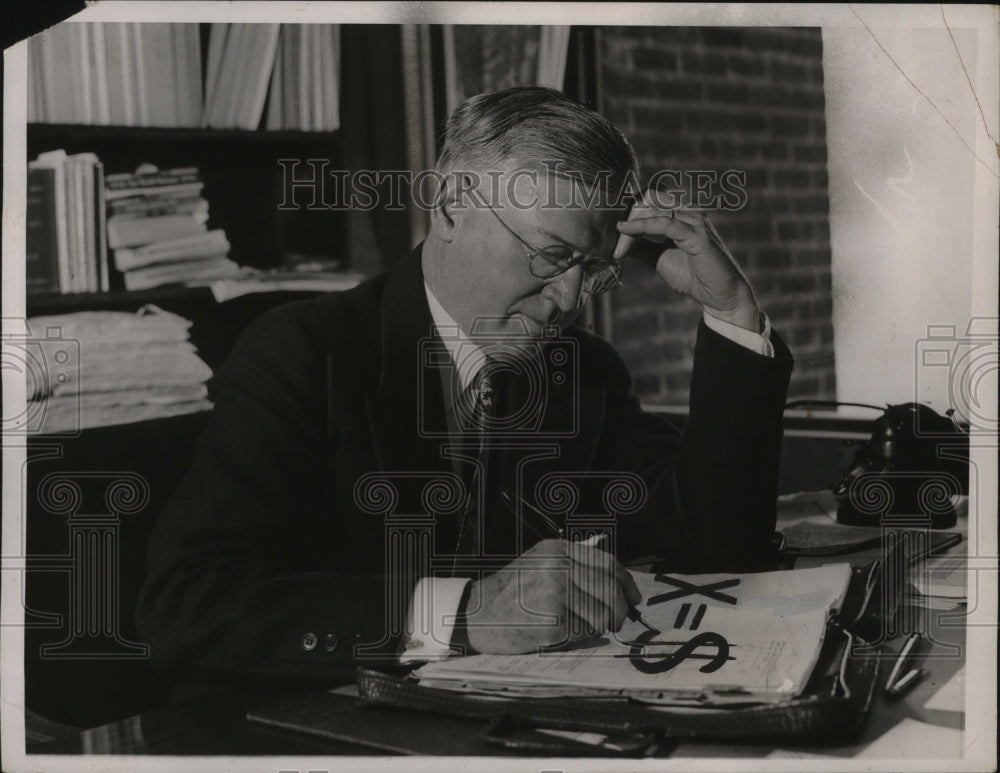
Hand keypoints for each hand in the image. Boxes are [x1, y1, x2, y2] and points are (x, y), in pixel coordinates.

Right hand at [462, 539, 641, 653]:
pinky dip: (578, 636)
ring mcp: (554, 594)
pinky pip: (583, 632)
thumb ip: (572, 565)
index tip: (634, 596)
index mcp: (556, 550)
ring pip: (601, 614)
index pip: (606, 563)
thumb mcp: (538, 563)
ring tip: (578, 626)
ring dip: (598, 626)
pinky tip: (560, 632)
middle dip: (620, 609)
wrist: (475, 614)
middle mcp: (557, 568)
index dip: (626, 582)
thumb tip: (616, 582)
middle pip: (610, 589)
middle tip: (618, 620)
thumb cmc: (509, 592)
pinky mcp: (552, 622)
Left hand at [614, 194, 760, 330]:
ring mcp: (694, 220)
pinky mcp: (697, 234)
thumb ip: (640, 247)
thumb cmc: (692, 276)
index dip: (629, 210)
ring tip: (618, 243)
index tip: (612, 229)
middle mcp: (689, 211)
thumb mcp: (658, 258)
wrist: (717, 295)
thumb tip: (619, 239)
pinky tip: (625, 231)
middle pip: (650, 197)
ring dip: (631, 224)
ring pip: (654, 208)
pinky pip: (664, 224)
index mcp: (681, 213)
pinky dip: (641, 227)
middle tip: (613, 234)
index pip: (649, 198)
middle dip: (628, 213)